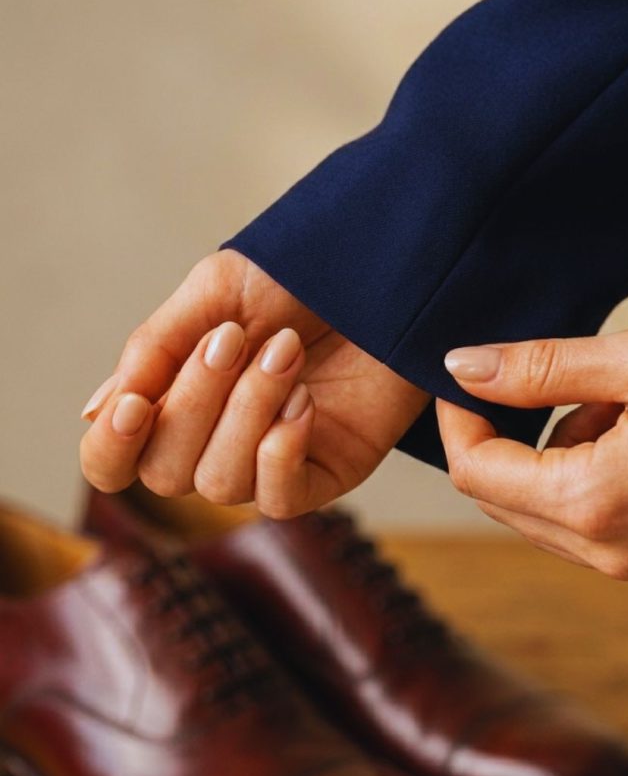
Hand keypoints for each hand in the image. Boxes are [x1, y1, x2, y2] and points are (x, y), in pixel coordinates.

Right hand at [79, 250, 427, 515]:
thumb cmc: (297, 280)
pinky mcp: (322, 476)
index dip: (112, 449)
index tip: (131, 406)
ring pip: (220, 484)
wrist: (383, 274)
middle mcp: (214, 445)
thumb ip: (154, 350)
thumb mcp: (215, 295)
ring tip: (286, 352)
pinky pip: (279, 500)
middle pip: (165, 475)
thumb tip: (95, 415)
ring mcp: (268, 466)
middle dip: (195, 404)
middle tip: (238, 337)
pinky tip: (303, 402)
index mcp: (176, 405)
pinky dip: (281, 451)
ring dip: (247, 413)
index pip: (114, 463)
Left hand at [437, 327, 627, 587]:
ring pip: (540, 515)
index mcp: (593, 504)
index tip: (471, 377)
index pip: (474, 471)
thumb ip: (539, 367)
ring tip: (621, 409)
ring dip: (552, 458)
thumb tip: (461, 366)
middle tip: (561, 382)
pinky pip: (584, 530)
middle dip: (509, 436)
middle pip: (500, 498)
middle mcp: (605, 555)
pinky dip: (585, 483)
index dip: (460, 419)